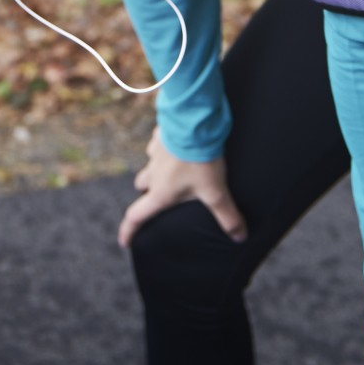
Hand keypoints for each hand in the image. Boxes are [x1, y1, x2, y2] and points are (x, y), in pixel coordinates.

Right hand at [118, 125, 248, 248]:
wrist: (193, 122)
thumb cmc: (200, 160)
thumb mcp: (216, 191)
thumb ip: (227, 216)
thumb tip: (239, 237)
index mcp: (161, 192)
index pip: (137, 216)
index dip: (128, 231)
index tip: (124, 242)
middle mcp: (153, 173)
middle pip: (142, 187)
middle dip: (148, 193)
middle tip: (162, 197)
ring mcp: (154, 153)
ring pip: (150, 165)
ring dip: (157, 170)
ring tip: (175, 170)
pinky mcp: (160, 135)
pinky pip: (158, 145)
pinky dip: (165, 148)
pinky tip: (178, 146)